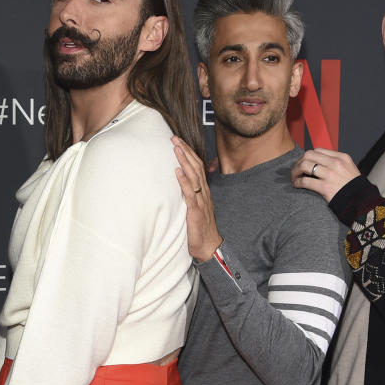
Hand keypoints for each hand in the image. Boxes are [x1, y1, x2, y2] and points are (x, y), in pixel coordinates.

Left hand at [172, 137, 222, 261]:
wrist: (209, 246)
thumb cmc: (200, 228)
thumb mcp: (195, 208)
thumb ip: (190, 195)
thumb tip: (181, 184)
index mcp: (203, 191)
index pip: (197, 167)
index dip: (188, 153)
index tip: (179, 141)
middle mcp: (204, 193)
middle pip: (196, 167)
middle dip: (185, 151)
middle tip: (175, 138)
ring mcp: (201, 201)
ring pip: (194, 176)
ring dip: (184, 161)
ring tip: (176, 148)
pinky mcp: (196, 211)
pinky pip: (190, 194)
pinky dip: (184, 181)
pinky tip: (178, 172)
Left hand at [292, 148, 359, 202]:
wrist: (362, 201)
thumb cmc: (354, 187)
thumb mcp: (349, 168)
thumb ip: (337, 163)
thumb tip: (320, 161)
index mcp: (341, 157)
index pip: (318, 150)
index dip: (308, 156)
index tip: (305, 163)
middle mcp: (335, 163)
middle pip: (309, 155)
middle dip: (299, 162)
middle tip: (297, 170)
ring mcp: (330, 174)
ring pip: (304, 166)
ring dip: (296, 171)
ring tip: (295, 178)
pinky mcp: (325, 187)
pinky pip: (305, 181)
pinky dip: (298, 182)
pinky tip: (297, 184)